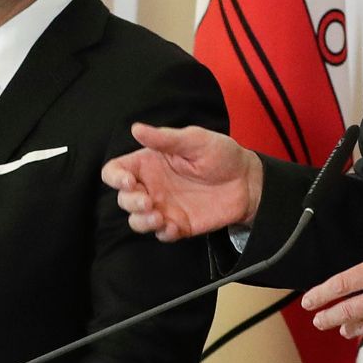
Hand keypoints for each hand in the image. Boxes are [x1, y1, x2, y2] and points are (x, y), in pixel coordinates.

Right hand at [101, 123, 262, 240]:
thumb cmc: (221, 154)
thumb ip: (165, 138)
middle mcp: (151, 186)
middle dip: (131, 202)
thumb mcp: (195, 140)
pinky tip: (173, 227)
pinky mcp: (179, 224)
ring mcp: (164, 207)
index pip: (116, 171)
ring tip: (158, 216)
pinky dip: (163, 233)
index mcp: (149, 163)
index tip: (128, 181)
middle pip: (123, 199)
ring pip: (137, 221)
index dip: (115, 177)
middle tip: (149, 200)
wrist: (247, 180)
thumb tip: (136, 128)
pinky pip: (162, 234)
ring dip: (141, 221)